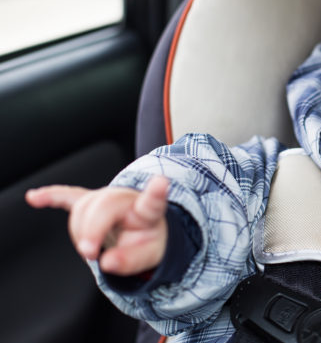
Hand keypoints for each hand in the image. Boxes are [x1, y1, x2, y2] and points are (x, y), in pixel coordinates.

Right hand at [25, 176, 169, 275]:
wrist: (141, 228)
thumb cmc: (146, 239)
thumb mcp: (149, 255)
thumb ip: (131, 261)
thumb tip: (107, 264)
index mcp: (147, 210)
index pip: (152, 202)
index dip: (156, 193)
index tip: (160, 182)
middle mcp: (126, 197)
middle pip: (103, 205)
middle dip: (91, 230)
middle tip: (90, 254)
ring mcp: (105, 196)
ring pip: (82, 208)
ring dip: (80, 232)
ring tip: (92, 248)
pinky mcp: (89, 200)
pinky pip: (68, 196)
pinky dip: (52, 197)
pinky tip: (34, 197)